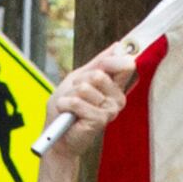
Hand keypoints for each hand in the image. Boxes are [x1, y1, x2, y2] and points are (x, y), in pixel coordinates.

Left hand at [44, 40, 141, 160]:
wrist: (56, 136)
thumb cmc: (66, 108)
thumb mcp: (79, 78)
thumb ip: (98, 63)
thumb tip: (118, 45)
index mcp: (115, 86)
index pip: (125, 64)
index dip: (113, 59)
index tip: (103, 63)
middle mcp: (117, 98)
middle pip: (99, 73)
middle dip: (79, 82)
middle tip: (75, 94)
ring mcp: (111, 110)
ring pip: (85, 87)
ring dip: (70, 95)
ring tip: (70, 107)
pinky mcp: (100, 120)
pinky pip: (78, 102)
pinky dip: (65, 105)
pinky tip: (67, 114)